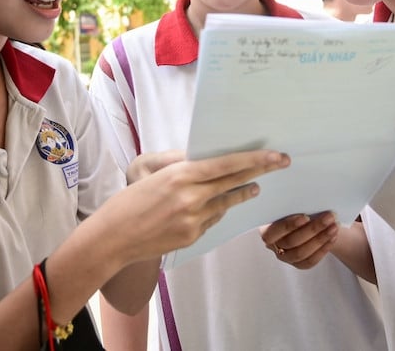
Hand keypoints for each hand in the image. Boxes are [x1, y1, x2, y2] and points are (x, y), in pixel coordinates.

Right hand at [103, 149, 290, 262]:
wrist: (112, 238)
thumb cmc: (127, 201)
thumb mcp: (149, 171)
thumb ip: (178, 164)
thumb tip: (202, 160)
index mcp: (180, 175)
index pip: (226, 164)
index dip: (254, 159)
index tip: (275, 155)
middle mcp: (191, 197)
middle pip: (233, 182)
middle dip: (260, 171)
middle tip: (281, 163)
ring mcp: (193, 220)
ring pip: (226, 203)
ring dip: (242, 193)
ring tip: (254, 187)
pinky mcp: (192, 236)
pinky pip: (212, 219)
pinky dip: (217, 210)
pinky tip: (219, 205)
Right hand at [259, 211, 337, 268]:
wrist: (306, 220)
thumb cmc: (296, 208)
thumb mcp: (291, 205)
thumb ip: (293, 205)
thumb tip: (305, 196)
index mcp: (265, 228)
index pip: (275, 230)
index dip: (290, 225)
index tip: (306, 217)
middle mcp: (272, 245)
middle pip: (292, 241)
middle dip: (313, 229)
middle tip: (329, 217)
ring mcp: (285, 256)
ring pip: (301, 253)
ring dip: (320, 239)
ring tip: (334, 227)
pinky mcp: (297, 264)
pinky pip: (309, 261)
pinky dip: (323, 249)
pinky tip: (332, 238)